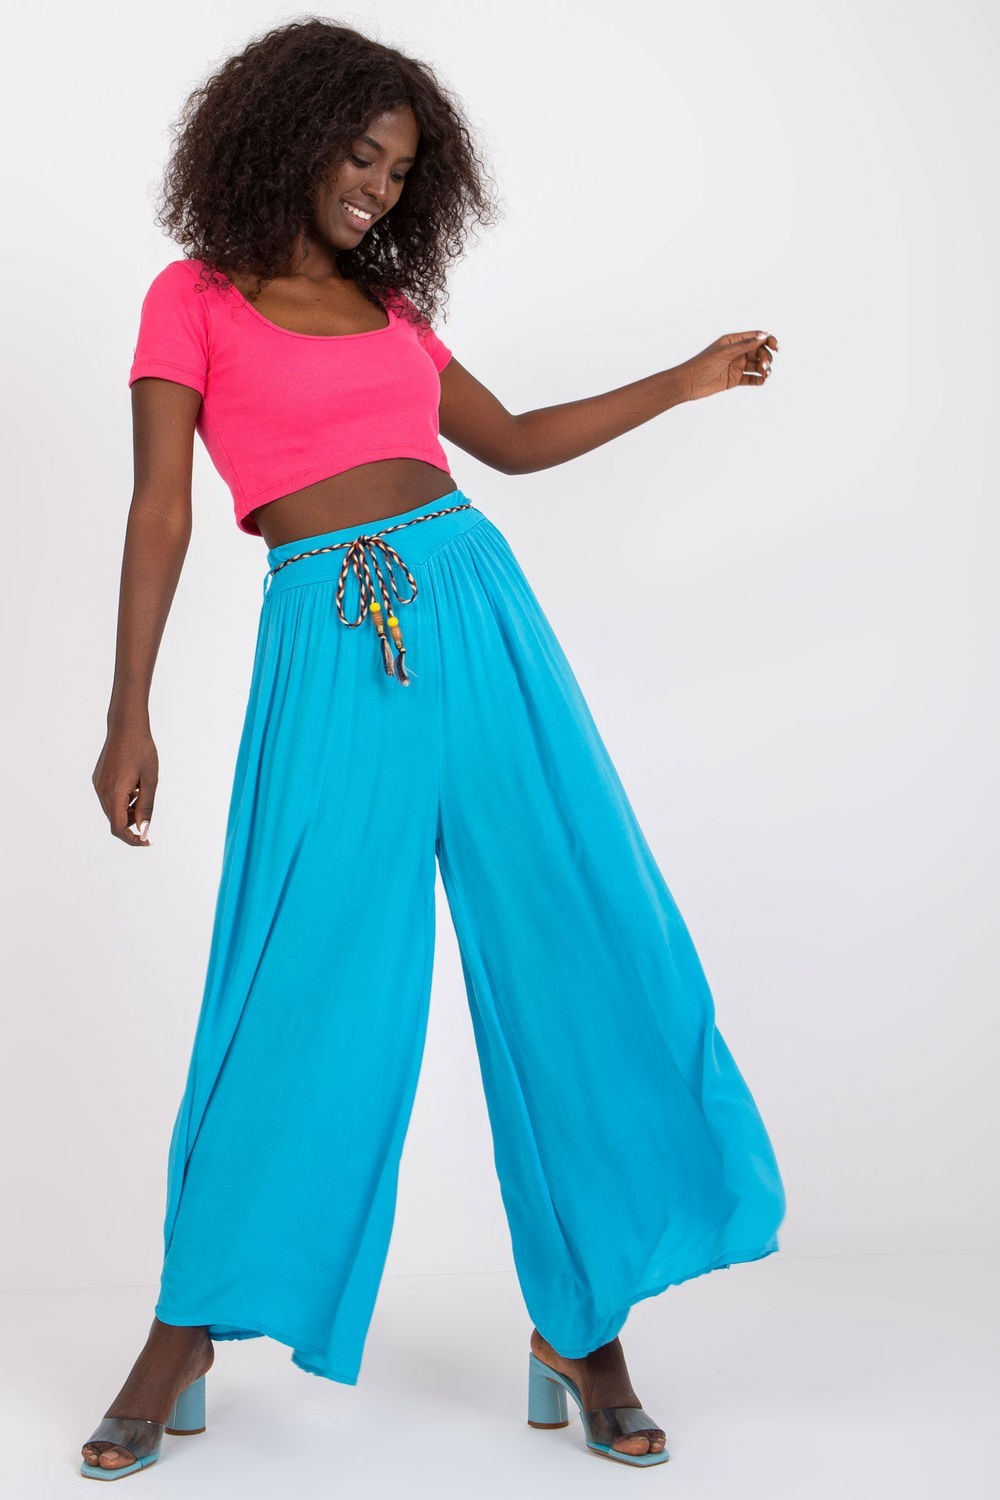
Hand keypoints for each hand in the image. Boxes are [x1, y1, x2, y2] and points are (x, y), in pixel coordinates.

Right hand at [92, 724, 157, 846]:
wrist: (126, 727)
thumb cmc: (142, 750)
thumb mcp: (151, 780)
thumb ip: (146, 806)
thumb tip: (144, 830)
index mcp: (115, 792)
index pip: (119, 828)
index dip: (132, 839)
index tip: (146, 841)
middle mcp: (102, 791)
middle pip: (115, 821)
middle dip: (132, 823)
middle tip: (148, 813)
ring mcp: (98, 784)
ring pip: (112, 810)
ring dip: (127, 811)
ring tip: (141, 793)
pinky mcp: (98, 779)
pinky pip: (108, 798)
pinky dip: (122, 800)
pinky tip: (133, 786)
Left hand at [678, 331, 777, 401]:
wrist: (689, 383)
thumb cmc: (703, 364)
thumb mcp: (726, 353)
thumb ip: (746, 345)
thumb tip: (764, 335)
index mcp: (733, 341)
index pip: (756, 337)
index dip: (769, 341)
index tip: (777, 348)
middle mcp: (736, 352)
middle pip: (759, 352)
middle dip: (765, 358)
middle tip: (764, 367)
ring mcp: (736, 366)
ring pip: (756, 366)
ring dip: (764, 369)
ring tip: (765, 375)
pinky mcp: (734, 379)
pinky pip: (750, 379)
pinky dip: (758, 379)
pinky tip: (762, 381)